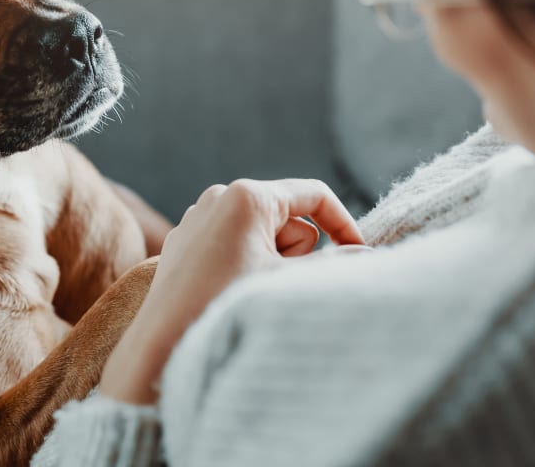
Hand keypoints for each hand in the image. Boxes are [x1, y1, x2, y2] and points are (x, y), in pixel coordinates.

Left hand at [99, 179, 363, 403]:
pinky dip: (242, 262)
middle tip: (275, 280)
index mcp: (248, 195)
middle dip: (294, 249)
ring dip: (269, 258)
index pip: (313, 194)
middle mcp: (220, 195)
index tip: (357, 253)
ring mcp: (199, 215)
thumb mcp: (287, 281)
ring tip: (247, 288)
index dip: (342, 223)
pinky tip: (225, 289)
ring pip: (260, 232)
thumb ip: (335, 264)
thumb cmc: (226, 305)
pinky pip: (231, 242)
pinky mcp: (185, 238)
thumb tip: (370, 255)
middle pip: (287, 216)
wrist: (164, 340)